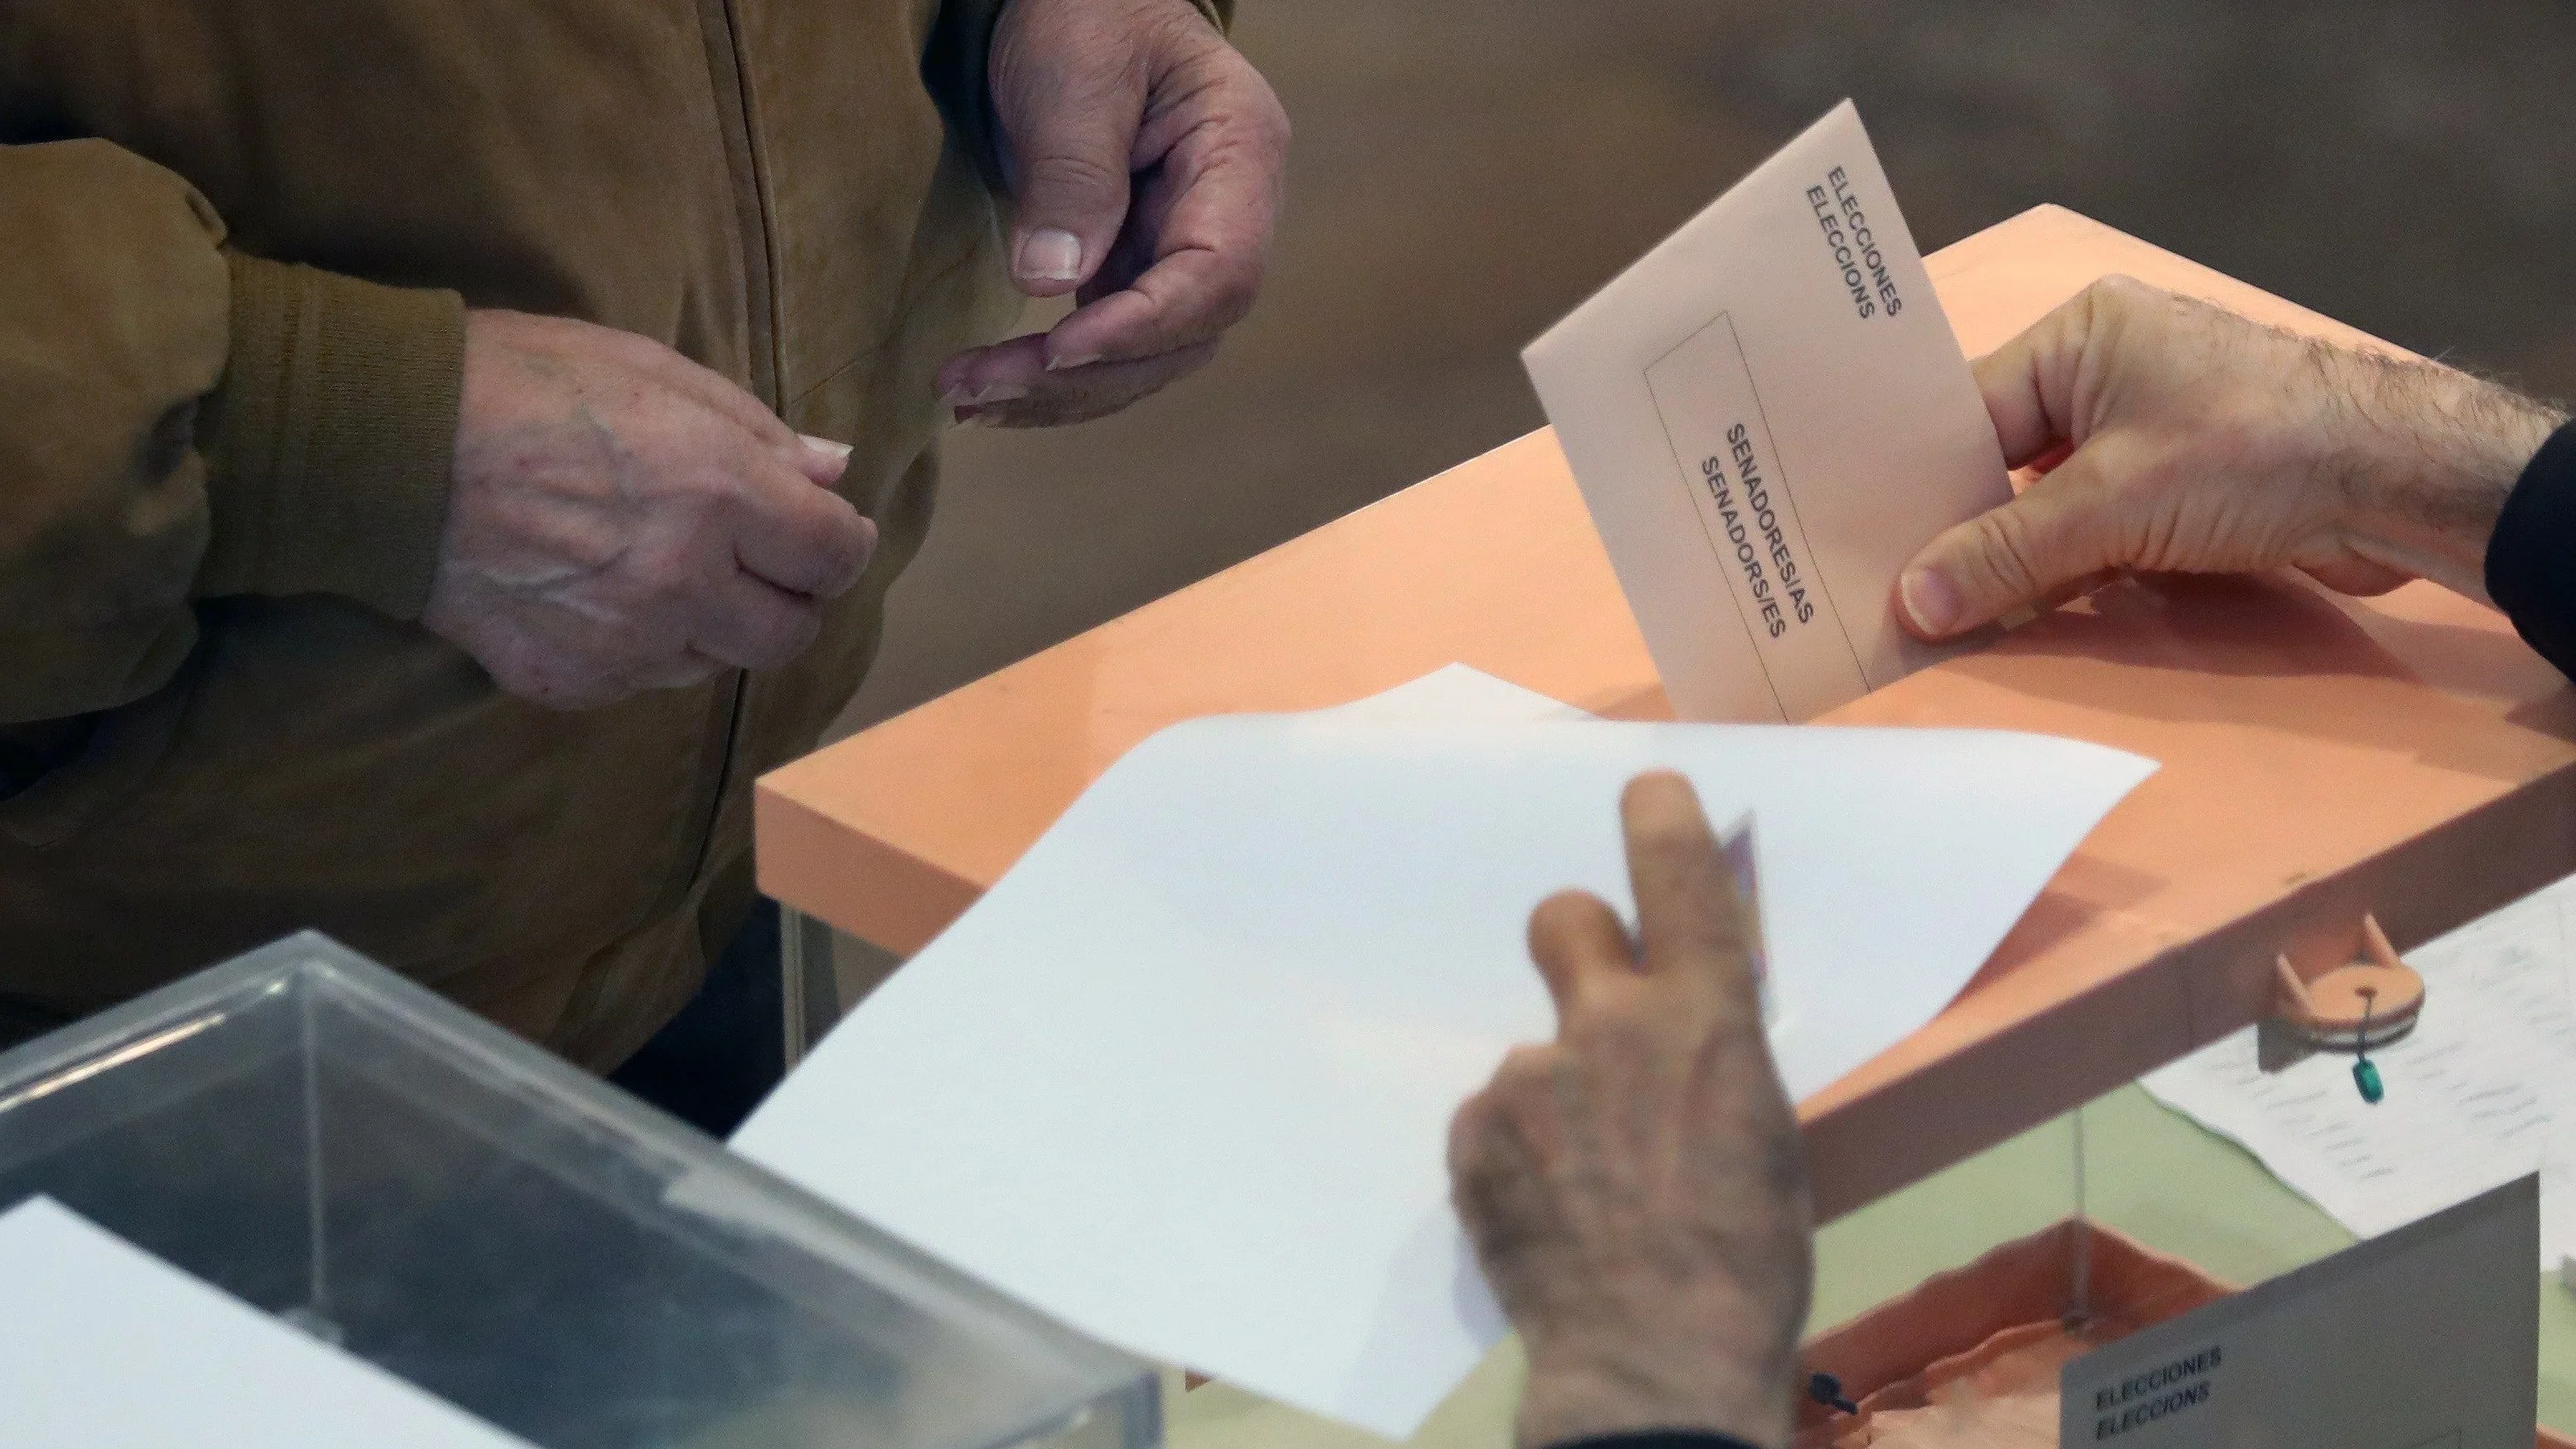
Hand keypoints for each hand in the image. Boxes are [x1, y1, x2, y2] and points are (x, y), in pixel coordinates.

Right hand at [424, 310, 875, 708]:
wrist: (386, 446)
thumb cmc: (522, 384)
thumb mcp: (652, 372)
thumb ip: (757, 430)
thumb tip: (834, 471)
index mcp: (719, 493)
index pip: (833, 557)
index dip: (841, 545)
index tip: (829, 531)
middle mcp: (684, 583)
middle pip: (790, 633)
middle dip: (790, 598)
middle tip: (763, 563)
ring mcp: (625, 644)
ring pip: (717, 663)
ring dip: (715, 625)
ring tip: (667, 569)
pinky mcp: (569, 682)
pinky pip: (641, 682)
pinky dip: (642, 649)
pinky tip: (603, 595)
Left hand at [936, 0, 1288, 427]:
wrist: (1075, 1)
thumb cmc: (1087, 11)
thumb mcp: (1075, 72)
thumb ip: (1073, 171)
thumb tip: (1052, 283)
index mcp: (1241, 154)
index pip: (1218, 272)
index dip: (1143, 325)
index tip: (1057, 351)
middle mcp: (1230, 217)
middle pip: (1184, 333)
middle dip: (1083, 375)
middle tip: (977, 388)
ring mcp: (1184, 249)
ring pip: (1146, 357)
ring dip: (1058, 392)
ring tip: (965, 398)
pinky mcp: (1136, 268)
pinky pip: (1109, 344)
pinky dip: (1052, 376)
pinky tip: (987, 390)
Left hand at [1450, 772, 1812, 1448]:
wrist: (1656, 1360)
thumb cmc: (1747, 1257)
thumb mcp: (1763, 1133)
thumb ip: (1712, 1058)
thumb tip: (1684, 1031)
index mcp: (1704, 1022)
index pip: (1678, 878)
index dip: (1660, 817)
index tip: (1645, 787)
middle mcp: (1606, 1026)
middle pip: (1562, 917)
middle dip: (1575, 941)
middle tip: (1593, 1002)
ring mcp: (1529, 1079)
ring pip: (1535, 1051)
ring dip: (1554, 1095)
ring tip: (1587, 1184)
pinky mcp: (1473, 1137)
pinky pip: (1496, 1120)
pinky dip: (1518, 1157)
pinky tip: (1551, 1216)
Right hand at [1894, 276, 2565, 639]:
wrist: (2399, 482)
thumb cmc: (2253, 452)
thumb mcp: (2112, 504)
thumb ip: (2006, 555)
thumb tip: (1911, 605)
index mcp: (2082, 337)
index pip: (1967, 411)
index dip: (1916, 482)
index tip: (1859, 541)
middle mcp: (2107, 372)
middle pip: (2002, 459)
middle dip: (1958, 526)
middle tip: (1887, 586)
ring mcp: (2146, 429)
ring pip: (2046, 502)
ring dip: (2011, 557)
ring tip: (1937, 611)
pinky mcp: (2178, 486)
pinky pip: (2092, 528)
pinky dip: (2061, 570)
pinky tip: (2013, 613)